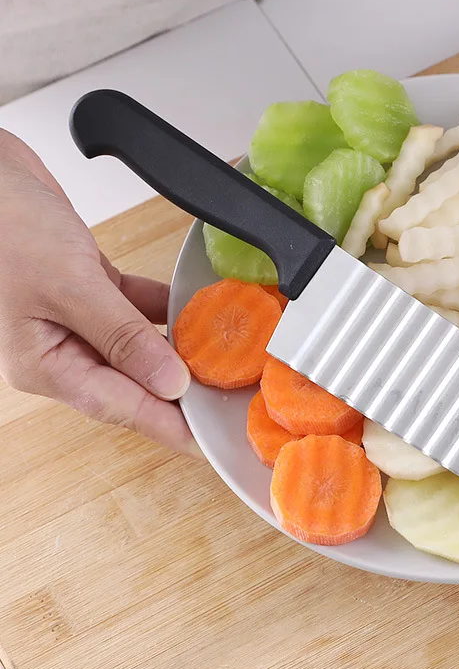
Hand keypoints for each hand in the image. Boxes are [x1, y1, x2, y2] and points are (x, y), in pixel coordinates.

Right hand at [0, 130, 201, 457]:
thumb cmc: (6, 227)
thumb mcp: (69, 286)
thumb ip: (122, 336)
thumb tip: (169, 382)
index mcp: (46, 364)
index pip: (120, 407)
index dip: (169, 426)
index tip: (208, 441)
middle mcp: (61, 349)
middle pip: (133, 382)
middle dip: (180, 391)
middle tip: (227, 398)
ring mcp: (76, 318)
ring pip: (138, 348)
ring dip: (177, 350)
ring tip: (222, 359)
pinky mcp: (88, 288)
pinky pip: (136, 309)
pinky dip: (164, 310)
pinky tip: (196, 311)